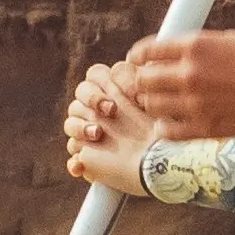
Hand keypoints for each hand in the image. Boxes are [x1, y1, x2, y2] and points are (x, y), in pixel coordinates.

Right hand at [64, 61, 163, 195]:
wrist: (165, 160)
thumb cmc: (161, 128)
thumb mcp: (152, 99)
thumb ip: (134, 78)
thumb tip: (118, 70)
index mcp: (111, 94)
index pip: (92, 79)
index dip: (98, 85)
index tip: (114, 96)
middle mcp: (98, 113)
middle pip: (77, 99)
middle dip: (90, 102)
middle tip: (110, 111)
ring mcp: (91, 136)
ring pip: (70, 125)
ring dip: (80, 127)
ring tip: (98, 135)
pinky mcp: (89, 160)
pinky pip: (73, 160)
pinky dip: (74, 163)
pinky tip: (80, 164)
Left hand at [117, 27, 234, 142]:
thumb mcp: (229, 40)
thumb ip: (199, 46)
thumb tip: (176, 51)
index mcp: (195, 46)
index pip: (148, 49)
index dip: (138, 56)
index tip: (137, 60)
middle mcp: (189, 73)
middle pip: (144, 80)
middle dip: (144, 81)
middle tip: (151, 84)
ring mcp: (194, 103)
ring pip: (152, 106)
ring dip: (154, 103)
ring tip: (164, 103)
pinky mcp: (204, 128)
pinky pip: (167, 131)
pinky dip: (166, 127)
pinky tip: (173, 122)